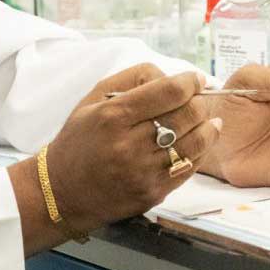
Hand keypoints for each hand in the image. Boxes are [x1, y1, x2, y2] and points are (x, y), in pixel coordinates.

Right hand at [45, 65, 221, 234]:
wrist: (61, 193)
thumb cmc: (77, 142)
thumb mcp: (92, 101)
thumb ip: (130, 81)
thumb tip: (171, 76)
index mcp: (112, 116)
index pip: (169, 91)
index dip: (190, 81)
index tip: (195, 79)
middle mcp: (128, 144)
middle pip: (187, 114)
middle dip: (200, 102)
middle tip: (199, 99)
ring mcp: (143, 172)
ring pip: (195, 142)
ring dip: (208, 126)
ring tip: (208, 119)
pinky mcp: (152, 192)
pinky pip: (189, 167)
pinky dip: (200, 150)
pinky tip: (200, 140)